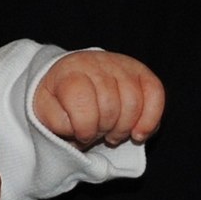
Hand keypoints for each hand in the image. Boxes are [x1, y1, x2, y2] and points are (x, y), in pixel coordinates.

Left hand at [32, 51, 163, 149]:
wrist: (72, 73)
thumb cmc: (59, 98)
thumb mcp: (44, 110)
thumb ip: (55, 122)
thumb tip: (77, 130)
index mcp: (69, 73)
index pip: (82, 100)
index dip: (84, 127)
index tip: (81, 136)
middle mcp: (97, 64)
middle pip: (110, 106)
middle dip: (104, 130)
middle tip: (97, 135)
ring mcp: (121, 65)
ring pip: (133, 103)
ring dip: (124, 129)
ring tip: (112, 134)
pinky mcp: (140, 71)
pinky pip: (156, 94)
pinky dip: (150, 119)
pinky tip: (138, 134)